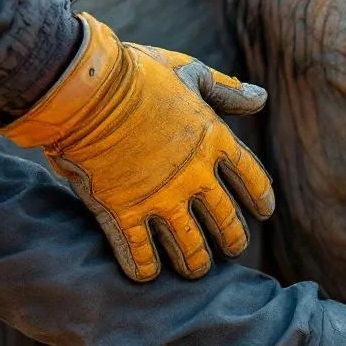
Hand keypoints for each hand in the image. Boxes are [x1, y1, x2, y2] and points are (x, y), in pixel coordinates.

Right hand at [0, 13, 274, 281]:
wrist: (83, 87)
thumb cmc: (134, 73)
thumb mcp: (188, 73)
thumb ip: (225, 91)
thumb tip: (261, 98)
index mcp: (214, 141)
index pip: (254, 182)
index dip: (261, 200)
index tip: (263, 213)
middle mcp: (195, 176)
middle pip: (227, 223)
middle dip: (232, 241)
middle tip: (229, 248)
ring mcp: (160, 198)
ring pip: (191, 250)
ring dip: (195, 263)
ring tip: (193, 269)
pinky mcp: (123, 212)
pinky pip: (141, 256)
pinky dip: (146, 269)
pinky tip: (146, 273)